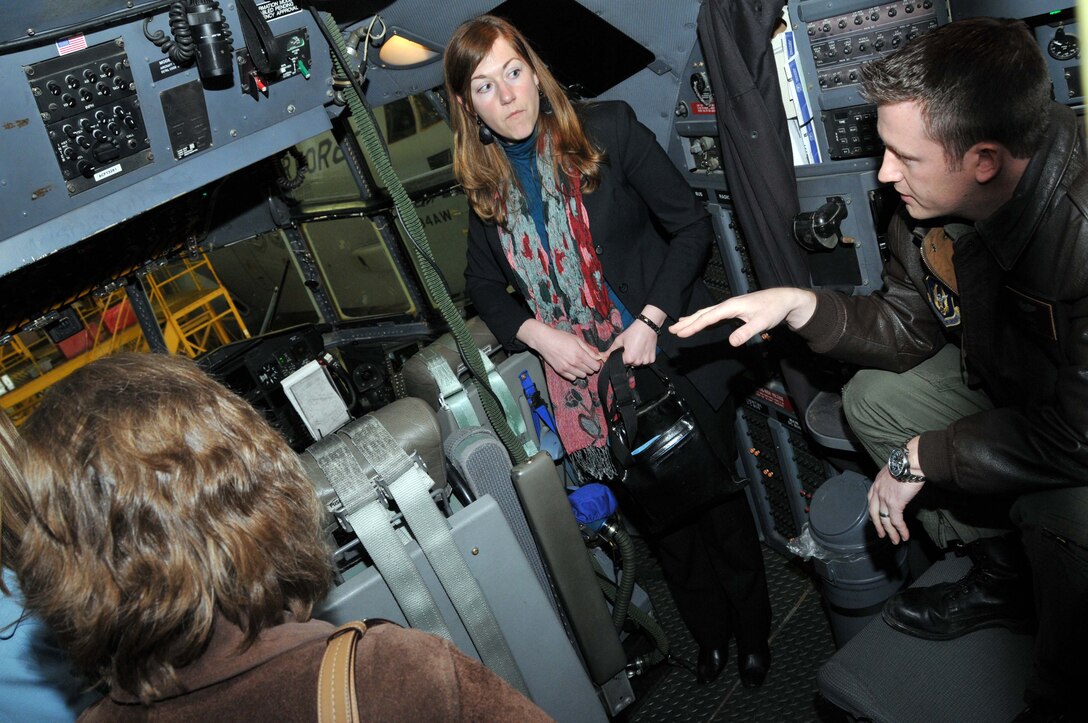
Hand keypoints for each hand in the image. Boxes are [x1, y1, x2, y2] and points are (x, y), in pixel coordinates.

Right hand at [518, 320, 602, 380]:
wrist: (544, 340)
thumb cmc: (561, 337)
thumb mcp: (577, 339)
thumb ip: (589, 349)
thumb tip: (599, 357)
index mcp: (580, 354)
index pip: (595, 366)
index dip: (596, 363)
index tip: (594, 360)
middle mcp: (574, 363)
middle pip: (590, 372)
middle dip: (590, 366)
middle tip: (585, 360)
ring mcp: (567, 368)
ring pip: (582, 376)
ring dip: (582, 370)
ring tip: (577, 362)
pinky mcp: (560, 371)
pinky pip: (572, 378)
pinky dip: (574, 374)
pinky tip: (571, 367)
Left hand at [605, 321, 656, 366]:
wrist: (647, 326)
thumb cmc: (633, 332)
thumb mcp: (619, 340)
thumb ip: (610, 350)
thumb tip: (601, 356)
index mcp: (629, 358)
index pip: (621, 363)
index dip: (620, 357)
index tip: (622, 351)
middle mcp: (638, 362)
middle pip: (630, 364)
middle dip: (628, 358)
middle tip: (630, 348)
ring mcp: (646, 361)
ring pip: (637, 363)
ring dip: (636, 358)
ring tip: (637, 348)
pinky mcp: (652, 359)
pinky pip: (645, 362)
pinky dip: (643, 357)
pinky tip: (643, 349)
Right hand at [670, 288, 818, 345]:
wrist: (784, 299)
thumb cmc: (773, 309)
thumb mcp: (762, 323)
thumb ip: (746, 332)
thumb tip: (731, 343)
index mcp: (731, 306)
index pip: (708, 317)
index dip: (693, 326)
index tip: (681, 333)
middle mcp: (728, 305)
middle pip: (703, 314)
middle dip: (687, 322)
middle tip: (671, 330)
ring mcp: (730, 307)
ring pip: (707, 313)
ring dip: (692, 319)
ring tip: (678, 325)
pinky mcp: (733, 311)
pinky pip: (713, 315)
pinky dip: (702, 318)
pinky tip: (698, 321)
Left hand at [867, 467, 924, 544]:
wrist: (910, 462)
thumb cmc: (906, 463)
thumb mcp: (894, 470)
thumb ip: (893, 479)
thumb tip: (900, 484)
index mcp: (877, 482)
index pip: (871, 499)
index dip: (873, 511)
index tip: (875, 518)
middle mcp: (877, 491)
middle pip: (874, 513)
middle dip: (878, 525)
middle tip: (882, 534)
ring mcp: (884, 498)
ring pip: (885, 520)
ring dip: (890, 532)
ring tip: (894, 540)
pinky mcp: (894, 504)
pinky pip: (896, 521)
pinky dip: (900, 530)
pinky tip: (904, 536)